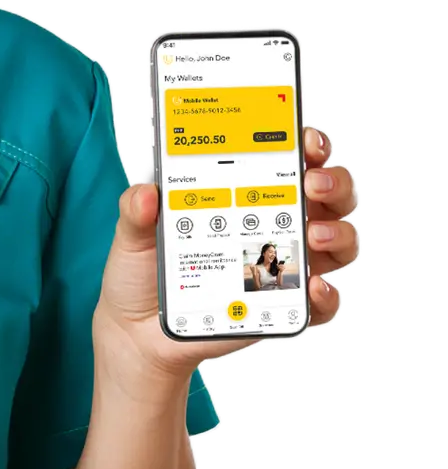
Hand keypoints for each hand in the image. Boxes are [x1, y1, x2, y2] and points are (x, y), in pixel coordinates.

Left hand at [94, 125, 360, 394]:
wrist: (138, 330)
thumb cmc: (142, 272)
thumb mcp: (133, 235)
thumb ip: (135, 211)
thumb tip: (146, 194)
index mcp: (240, 195)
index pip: (285, 160)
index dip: (305, 144)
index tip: (303, 138)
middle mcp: (270, 225)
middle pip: (325, 194)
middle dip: (331, 181)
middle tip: (311, 183)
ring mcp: (280, 264)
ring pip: (335, 240)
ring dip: (335, 232)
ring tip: (311, 233)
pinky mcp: (280, 304)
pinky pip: (319, 302)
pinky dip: (324, 295)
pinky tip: (310, 288)